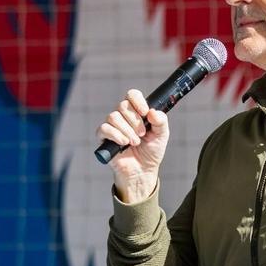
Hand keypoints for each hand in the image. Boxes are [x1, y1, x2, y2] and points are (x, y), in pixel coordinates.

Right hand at [96, 89, 169, 203]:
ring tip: (135, 142)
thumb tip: (152, 111)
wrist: (143, 170)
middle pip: (122, 105)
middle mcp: (123, 116)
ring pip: (113, 116)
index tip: (145, 112)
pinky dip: (116, 135)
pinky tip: (124, 143)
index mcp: (137, 112)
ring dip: (127, 130)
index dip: (138, 101)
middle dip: (135, 120)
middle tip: (143, 134)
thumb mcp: (162, 135)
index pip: (132, 95)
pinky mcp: (104, 138)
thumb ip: (161, 121)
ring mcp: (112, 126)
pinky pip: (104, 129)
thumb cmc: (151, 151)